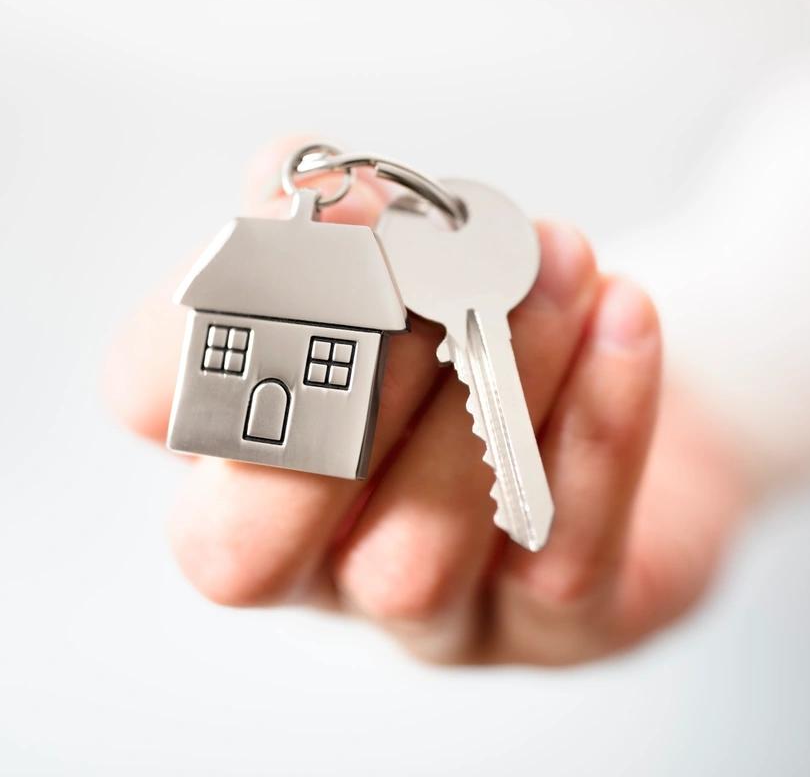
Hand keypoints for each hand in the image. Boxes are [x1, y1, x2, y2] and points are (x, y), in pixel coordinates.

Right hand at [104, 136, 751, 664]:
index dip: (197, 324)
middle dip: (319, 399)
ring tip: (553, 267)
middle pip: (241, 552)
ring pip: (411, 564)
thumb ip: (346, 237)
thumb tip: (308, 177)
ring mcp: (433, 619)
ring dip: (481, 396)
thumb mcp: (416, 272)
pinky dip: (595, 425)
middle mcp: (316, 562)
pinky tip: (621, 318)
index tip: (301, 218)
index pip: (160, 414)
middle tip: (413, 279)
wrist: (650, 406)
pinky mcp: (555, 633)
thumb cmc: (499, 337)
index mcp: (247, 457)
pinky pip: (562, 556)